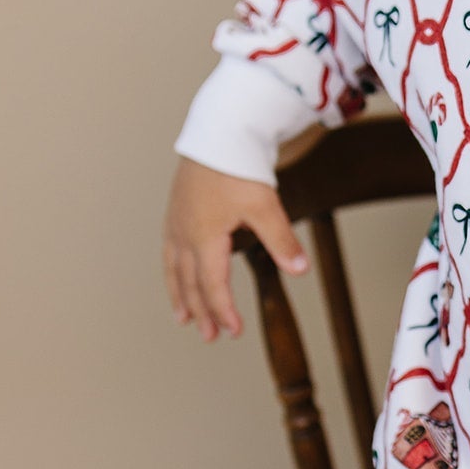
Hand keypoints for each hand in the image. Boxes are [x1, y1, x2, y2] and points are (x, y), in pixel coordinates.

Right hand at [162, 157, 307, 340]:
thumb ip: (281, 240)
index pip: (213, 285)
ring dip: (181, 296)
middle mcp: (184, 234)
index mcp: (205, 237)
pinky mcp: (175, 211)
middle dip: (202, 311)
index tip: (234, 331)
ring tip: (184, 319)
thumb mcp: (265, 205)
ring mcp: (176, 223)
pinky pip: (169, 251)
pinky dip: (173, 272)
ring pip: (175, 269)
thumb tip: (300, 269)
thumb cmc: (238, 167)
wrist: (217, 132)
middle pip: (191, 283)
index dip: (223, 311)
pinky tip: (178, 276)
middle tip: (211, 337)